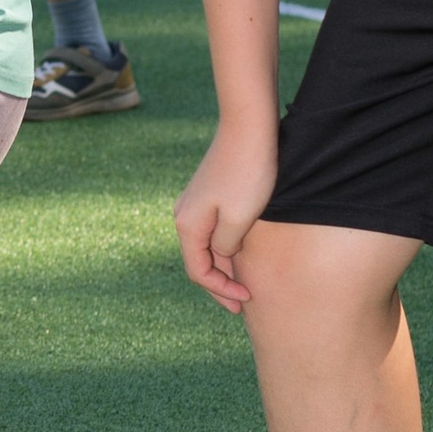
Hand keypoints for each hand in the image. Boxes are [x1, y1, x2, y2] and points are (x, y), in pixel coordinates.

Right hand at [174, 123, 279, 312]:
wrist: (248, 127)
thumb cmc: (248, 173)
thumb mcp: (240, 220)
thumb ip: (226, 246)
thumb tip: (222, 254)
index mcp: (188, 225)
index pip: (198, 271)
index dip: (220, 291)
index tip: (246, 300)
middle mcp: (184, 215)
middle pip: (199, 261)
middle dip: (220, 285)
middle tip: (243, 304)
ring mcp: (195, 203)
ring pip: (206, 246)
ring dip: (224, 267)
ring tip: (245, 285)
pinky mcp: (208, 194)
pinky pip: (213, 230)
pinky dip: (226, 248)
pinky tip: (243, 254)